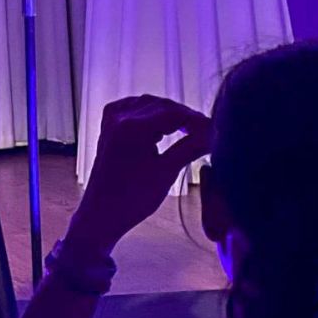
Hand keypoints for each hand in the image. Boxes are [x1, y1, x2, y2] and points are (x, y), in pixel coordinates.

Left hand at [64, 95, 212, 254]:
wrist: (103, 212)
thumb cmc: (134, 197)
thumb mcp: (167, 171)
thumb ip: (191, 148)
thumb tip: (213, 135)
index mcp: (133, 127)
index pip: (174, 112)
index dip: (197, 120)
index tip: (214, 129)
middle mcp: (119, 117)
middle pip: (161, 105)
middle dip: (185, 116)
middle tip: (205, 131)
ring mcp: (111, 120)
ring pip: (147, 104)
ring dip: (168, 114)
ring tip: (189, 130)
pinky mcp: (108, 126)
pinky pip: (132, 109)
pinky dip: (150, 114)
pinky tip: (162, 127)